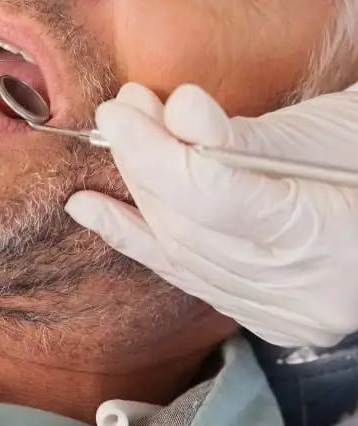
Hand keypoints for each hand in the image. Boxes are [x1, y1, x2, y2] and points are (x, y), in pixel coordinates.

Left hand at [66, 82, 357, 346]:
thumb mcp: (323, 131)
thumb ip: (243, 133)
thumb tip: (178, 110)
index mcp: (329, 235)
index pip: (214, 196)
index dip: (157, 152)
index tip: (121, 110)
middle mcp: (305, 290)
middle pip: (190, 225)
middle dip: (142, 164)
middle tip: (119, 111)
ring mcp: (287, 312)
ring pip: (183, 254)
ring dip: (138, 195)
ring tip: (114, 141)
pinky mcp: (268, 315)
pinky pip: (191, 276)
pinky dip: (143, 239)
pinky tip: (97, 213)